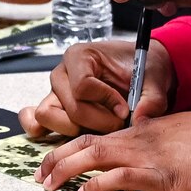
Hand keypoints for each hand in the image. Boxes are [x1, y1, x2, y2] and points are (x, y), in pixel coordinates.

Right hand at [19, 39, 176, 137]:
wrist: (142, 71)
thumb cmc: (144, 69)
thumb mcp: (155, 80)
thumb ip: (151, 100)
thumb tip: (139, 120)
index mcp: (81, 55)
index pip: (83, 87)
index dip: (106, 103)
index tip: (125, 109)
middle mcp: (62, 73)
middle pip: (70, 107)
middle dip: (98, 122)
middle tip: (119, 122)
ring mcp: (54, 91)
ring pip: (49, 117)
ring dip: (77, 129)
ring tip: (102, 126)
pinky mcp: (54, 108)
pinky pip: (36, 122)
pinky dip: (48, 131)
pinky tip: (70, 135)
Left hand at [34, 104, 190, 190]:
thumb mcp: (177, 134)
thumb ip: (156, 142)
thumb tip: (145, 152)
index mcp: (142, 131)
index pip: (96, 136)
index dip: (70, 148)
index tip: (53, 160)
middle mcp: (139, 140)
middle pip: (87, 144)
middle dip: (58, 158)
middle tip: (39, 175)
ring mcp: (148, 156)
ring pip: (96, 156)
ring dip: (68, 168)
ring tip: (50, 184)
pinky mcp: (161, 174)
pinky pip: (122, 176)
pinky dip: (99, 184)